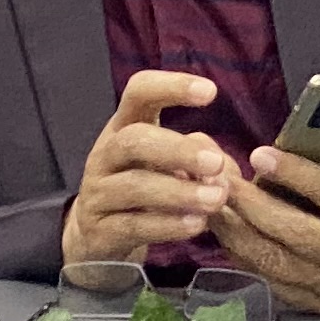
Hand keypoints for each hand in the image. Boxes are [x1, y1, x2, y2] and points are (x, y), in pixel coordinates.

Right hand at [62, 68, 239, 267]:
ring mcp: (97, 192)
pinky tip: (197, 225)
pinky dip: (168, 225)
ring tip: (216, 199)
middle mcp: (105, 153)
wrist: (101, 234)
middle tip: (216, 164)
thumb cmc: (146, 184)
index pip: (139, 91)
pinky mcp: (99, 230)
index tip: (211, 92)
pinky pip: (133, 225)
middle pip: (134, 140)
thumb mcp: (169, 162)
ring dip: (180, 192)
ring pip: (135, 186)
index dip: (172, 86)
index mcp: (125, 125)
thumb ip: (199, 155)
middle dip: (178, 150)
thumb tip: (221, 166)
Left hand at [216, 121, 319, 315]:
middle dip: (252, 204)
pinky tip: (221, 227)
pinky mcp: (312, 303)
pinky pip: (268, 278)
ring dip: (236, 229)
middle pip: (293, 231)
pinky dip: (240, 253)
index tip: (261, 153)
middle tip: (220, 176)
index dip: (296, 174)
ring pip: (273, 259)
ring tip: (210, 197)